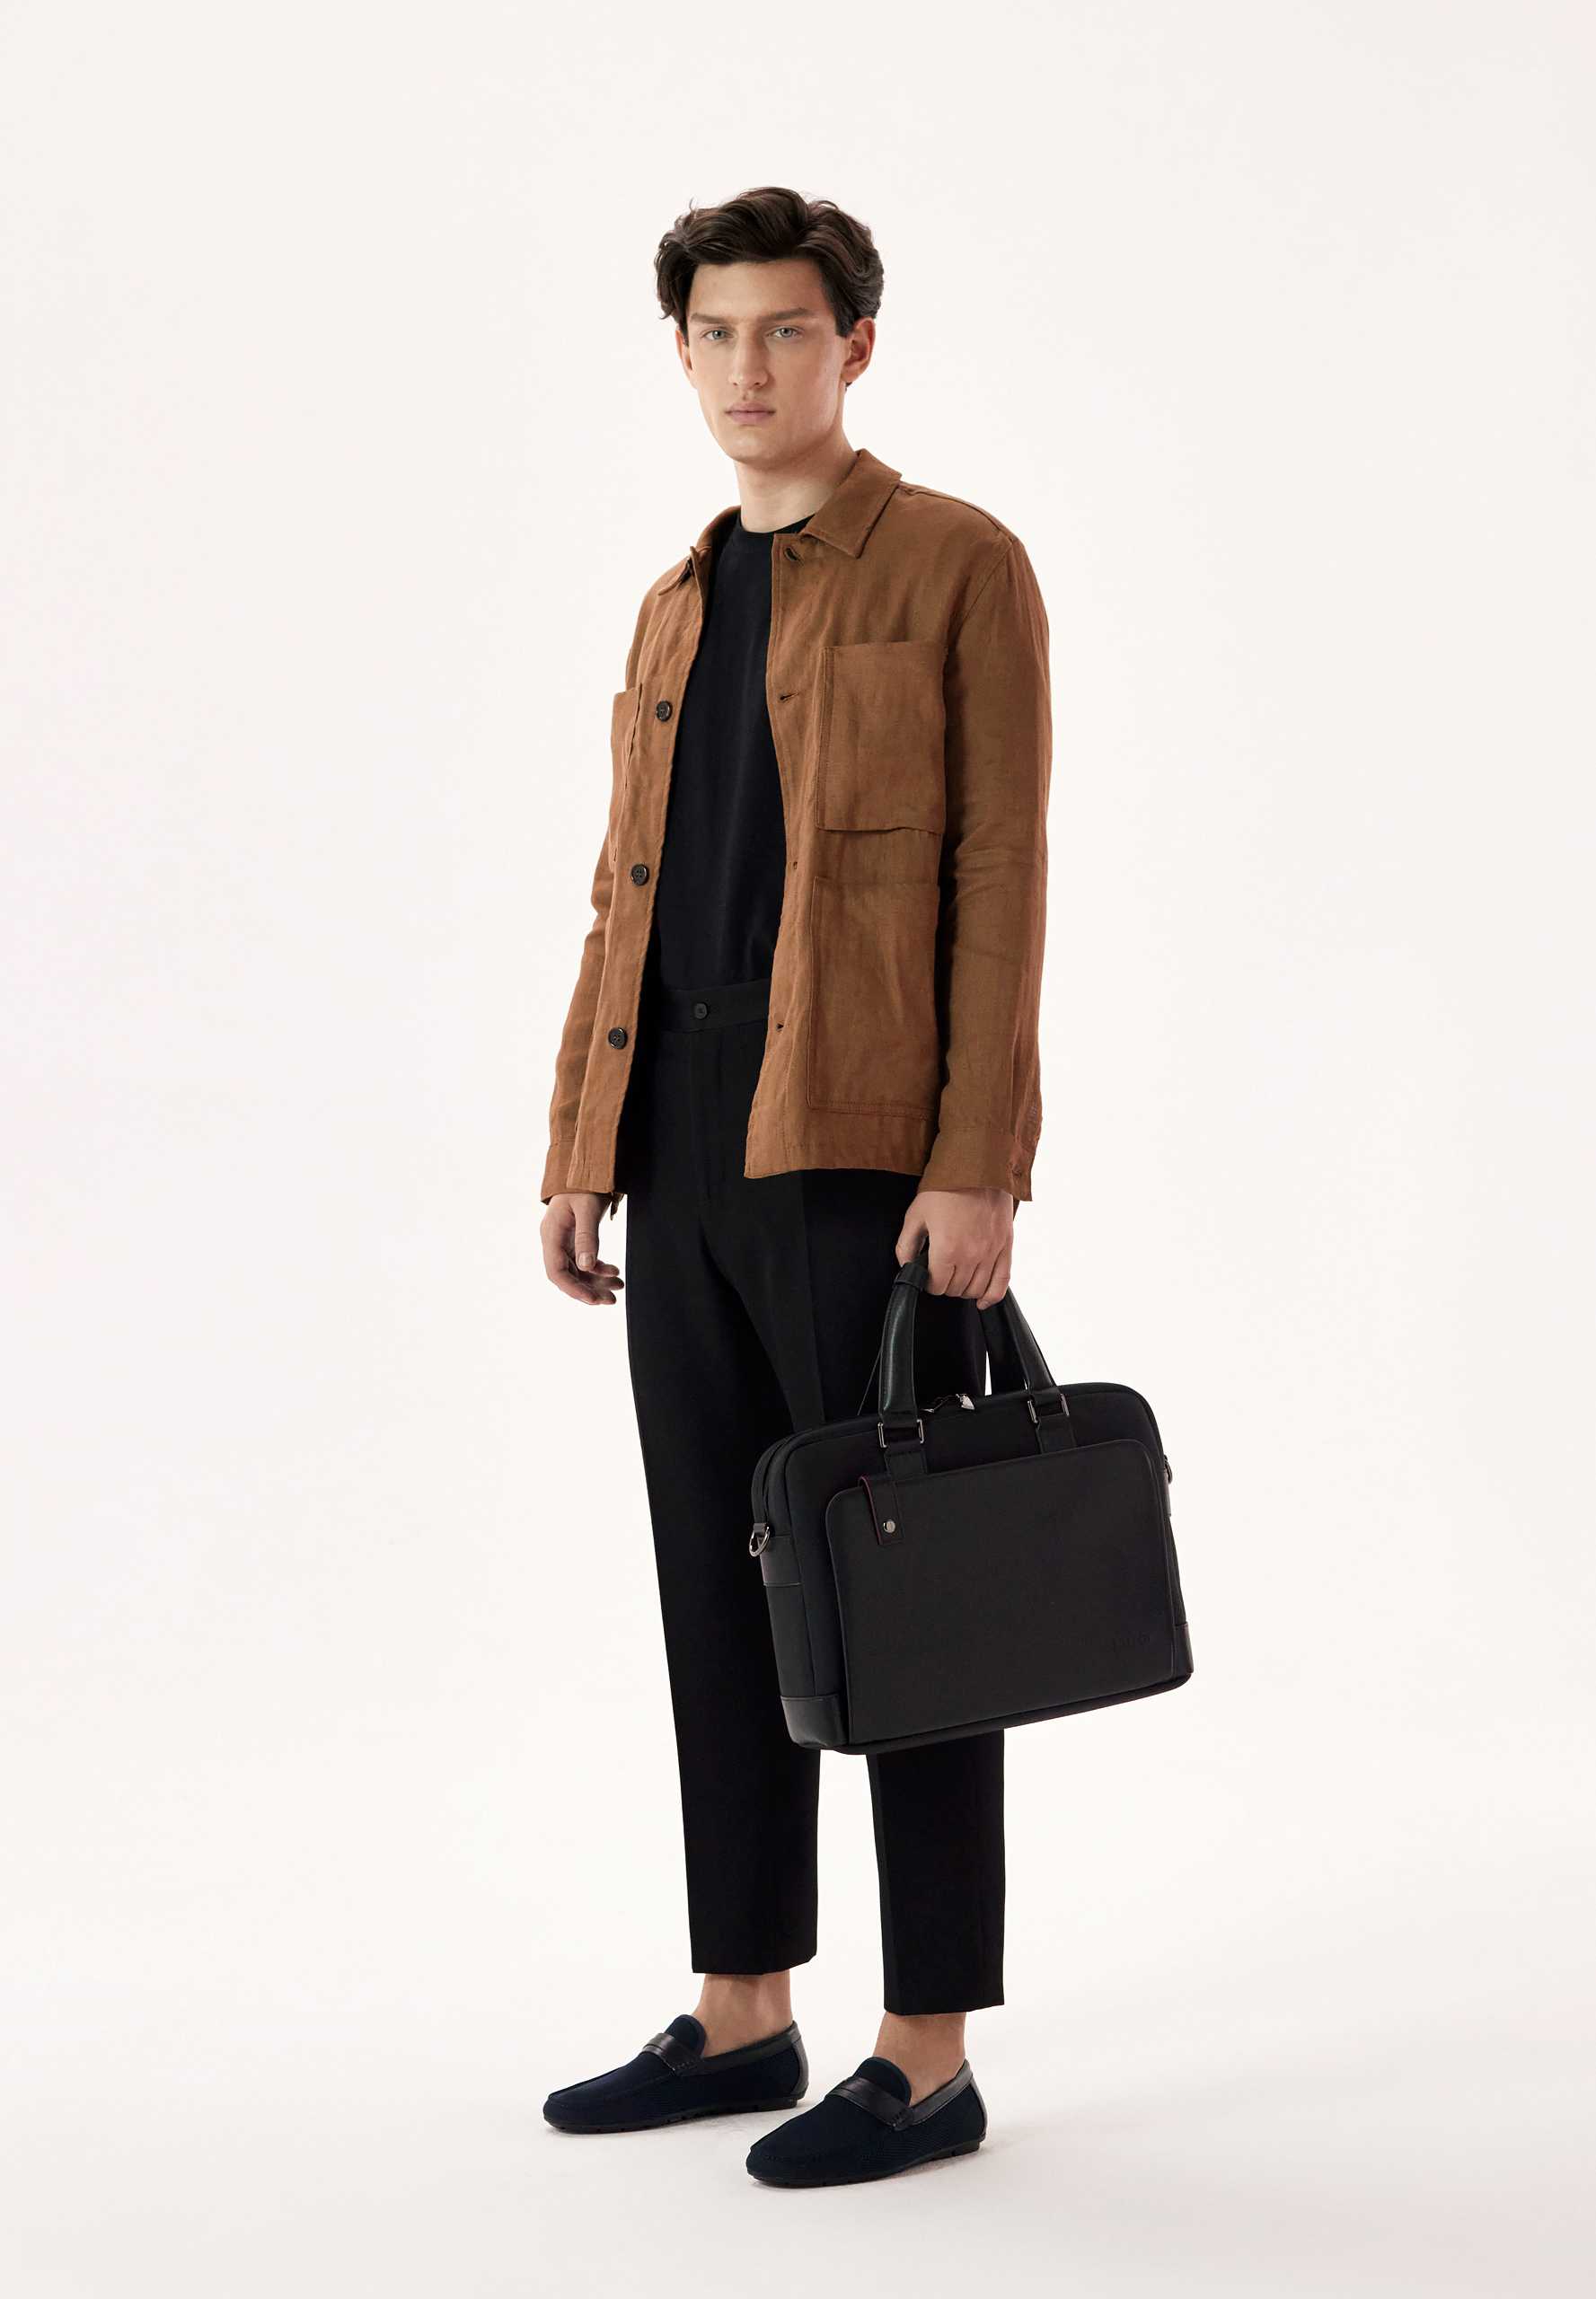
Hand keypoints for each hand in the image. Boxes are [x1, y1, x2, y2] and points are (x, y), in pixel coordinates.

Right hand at [542, 1191, 623, 1305]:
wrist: (586, 1166)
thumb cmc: (584, 1183)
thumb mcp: (588, 1209)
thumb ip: (587, 1237)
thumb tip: (587, 1266)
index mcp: (551, 1234)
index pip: (556, 1271)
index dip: (574, 1289)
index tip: (593, 1300)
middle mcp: (554, 1240)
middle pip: (567, 1275)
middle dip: (589, 1290)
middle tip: (611, 1300)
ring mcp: (563, 1240)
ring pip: (578, 1270)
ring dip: (597, 1281)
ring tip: (618, 1287)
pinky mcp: (574, 1238)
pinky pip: (584, 1260)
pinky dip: (599, 1268)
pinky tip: (614, 1272)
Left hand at [895, 1188, 1013, 1308]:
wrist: (976, 1166)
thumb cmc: (945, 1187)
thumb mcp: (916, 1214)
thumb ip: (906, 1245)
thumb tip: (906, 1266)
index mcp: (947, 1249)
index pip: (937, 1286)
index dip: (929, 1283)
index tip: (928, 1275)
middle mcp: (971, 1255)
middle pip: (956, 1289)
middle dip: (945, 1285)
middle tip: (941, 1272)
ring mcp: (991, 1252)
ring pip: (977, 1289)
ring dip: (964, 1289)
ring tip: (958, 1276)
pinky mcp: (1005, 1246)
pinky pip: (1002, 1282)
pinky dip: (992, 1296)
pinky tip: (982, 1300)